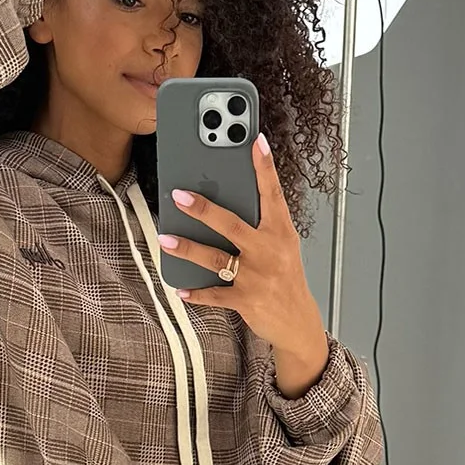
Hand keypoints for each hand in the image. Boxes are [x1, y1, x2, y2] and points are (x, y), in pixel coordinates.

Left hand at [161, 135, 328, 377]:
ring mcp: (257, 277)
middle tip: (179, 195)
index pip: (272, 194)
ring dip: (188, 249)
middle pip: (232, 225)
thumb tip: (223, 202)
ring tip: (166, 238)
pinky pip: (214, 295)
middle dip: (204, 209)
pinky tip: (180, 289)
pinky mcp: (246, 300)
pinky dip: (196, 293)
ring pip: (215, 258)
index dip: (264, 167)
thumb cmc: (285, 278)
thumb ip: (260, 225)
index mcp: (281, 232)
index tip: (256, 141)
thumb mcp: (282, 246)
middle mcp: (269, 251)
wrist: (298, 322)